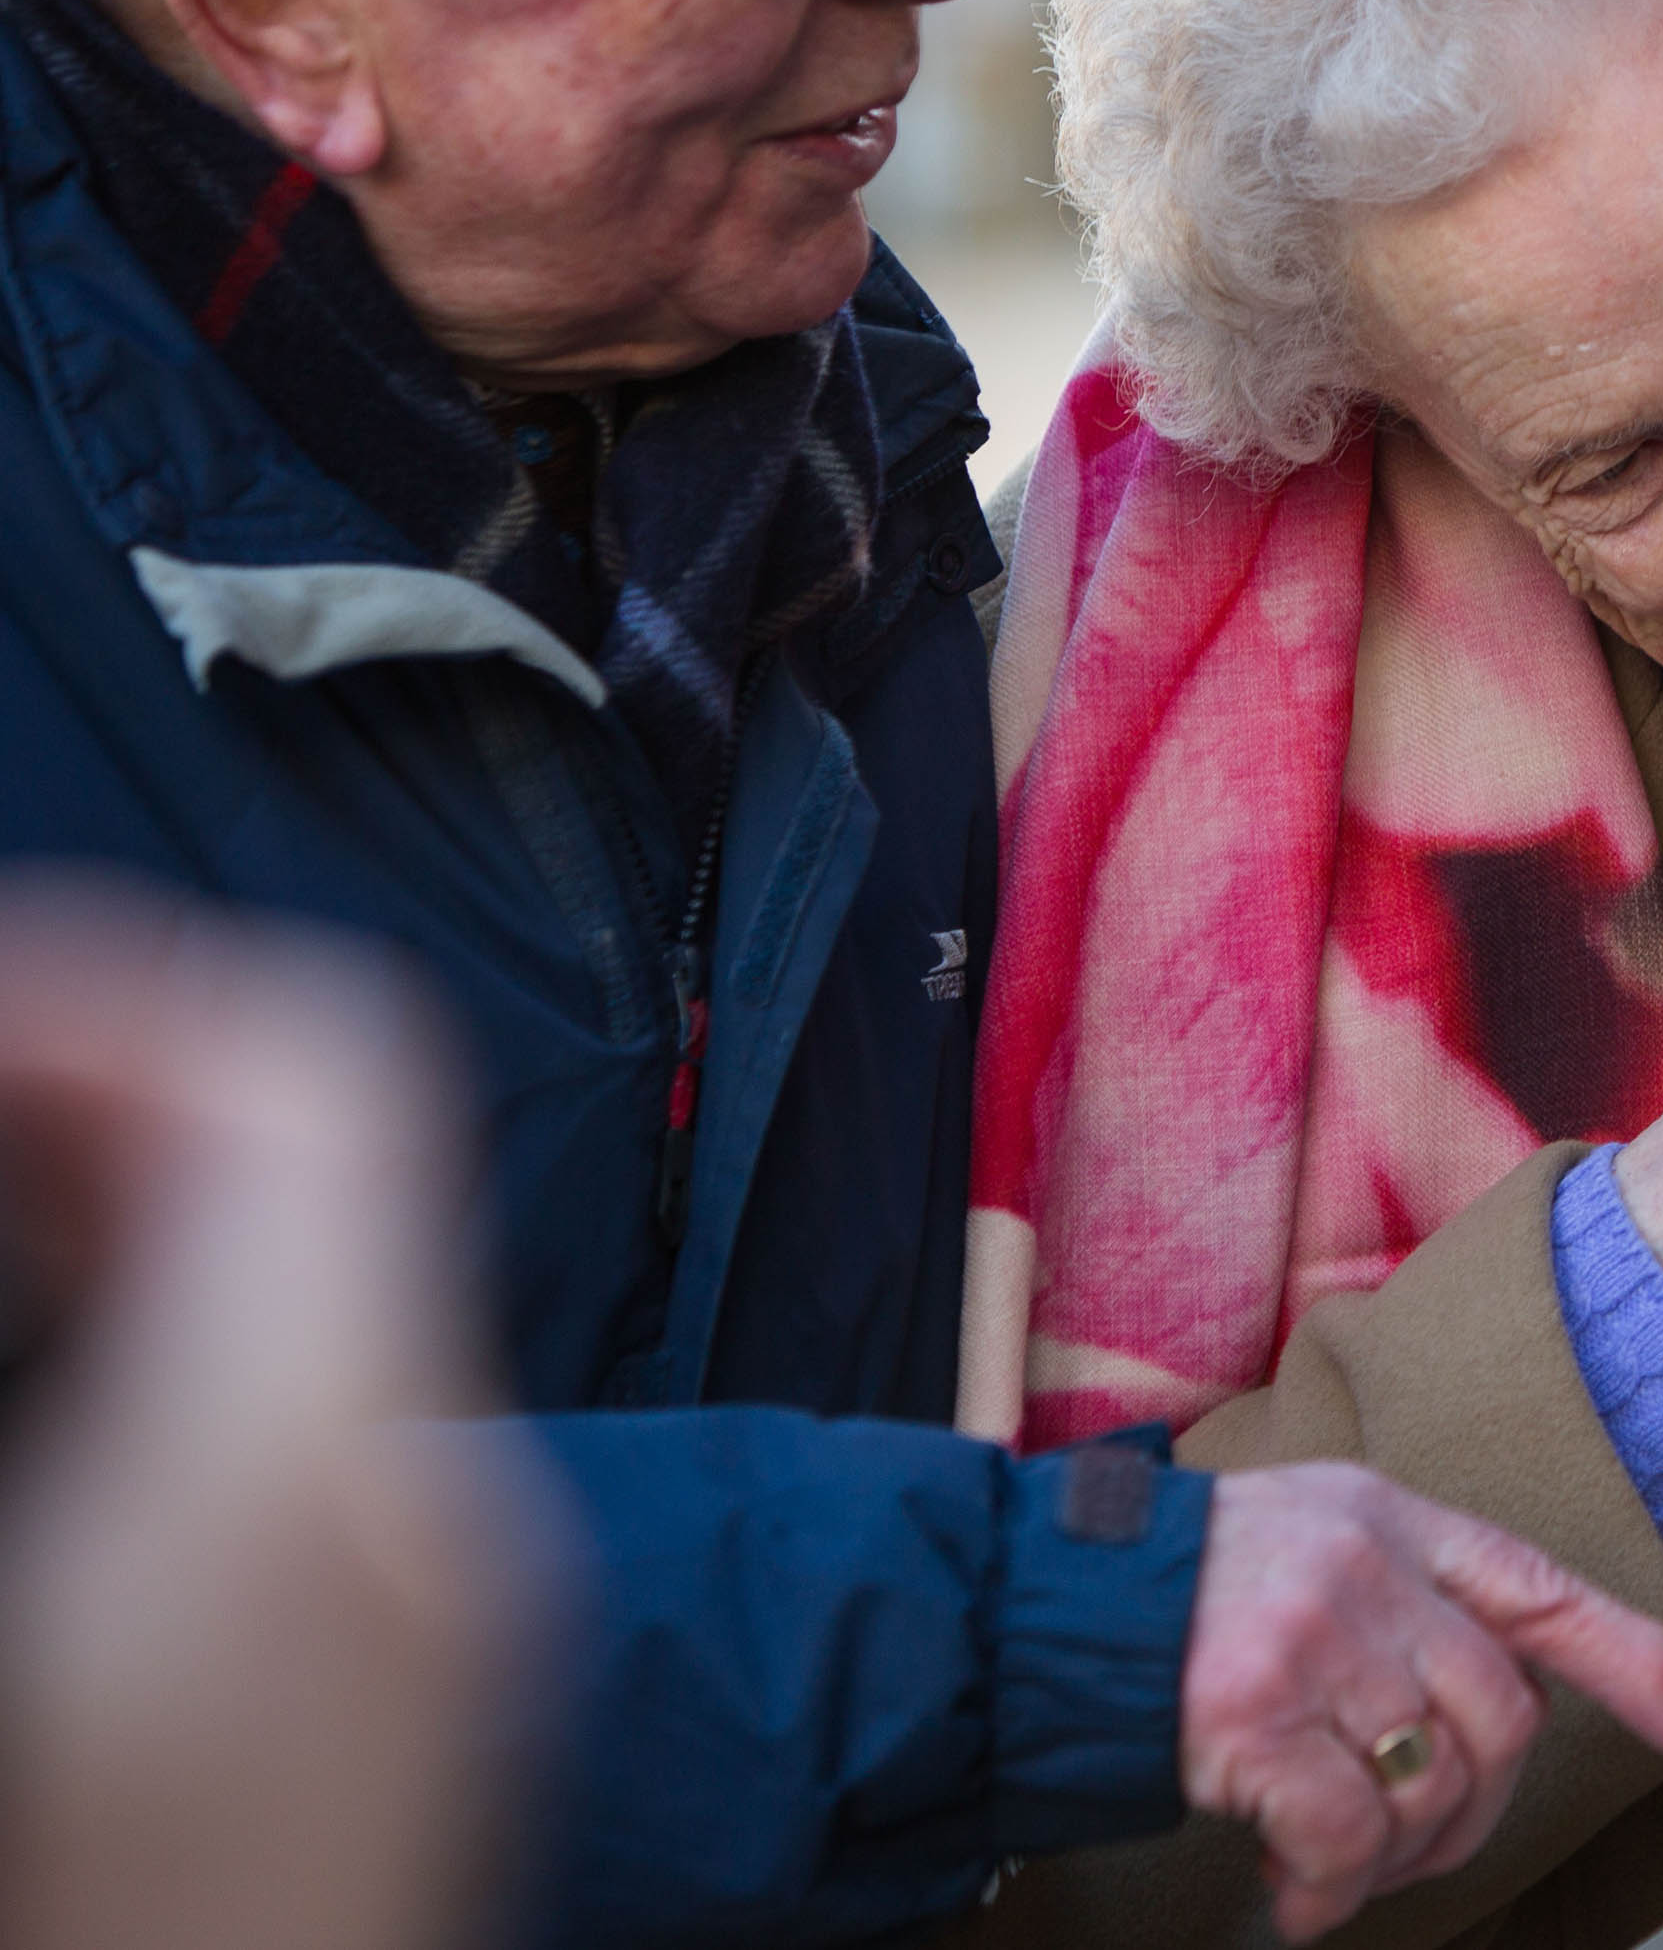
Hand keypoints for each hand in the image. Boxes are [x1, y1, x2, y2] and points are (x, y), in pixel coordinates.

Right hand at [0, 883, 557, 1949]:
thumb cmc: (99, 1890)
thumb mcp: (41, 1615)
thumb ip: (57, 1364)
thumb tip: (32, 1204)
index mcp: (293, 1472)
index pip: (307, 1074)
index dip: (103, 989)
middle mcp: (414, 1510)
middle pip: (317, 1164)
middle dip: (91, 1094)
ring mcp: (435, 1608)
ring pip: (314, 1290)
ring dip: (123, 1218)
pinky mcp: (399, 1694)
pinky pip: (312, 1424)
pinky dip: (171, 1344)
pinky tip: (45, 1394)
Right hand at [1183, 1462, 1662, 1941]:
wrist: (1038, 1601)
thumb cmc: (1179, 1591)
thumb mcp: (1310, 1541)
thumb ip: (1404, 1596)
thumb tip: (1495, 1701)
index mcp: (1393, 1518)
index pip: (1543, 1586)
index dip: (1632, 1661)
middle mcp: (1369, 1564)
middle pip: (1499, 1716)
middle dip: (1472, 1813)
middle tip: (1412, 1852)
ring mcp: (1315, 1634)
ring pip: (1431, 1783)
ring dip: (1397, 1860)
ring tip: (1338, 1874)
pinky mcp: (1256, 1711)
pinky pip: (1349, 1831)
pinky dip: (1334, 1886)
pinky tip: (1298, 1892)